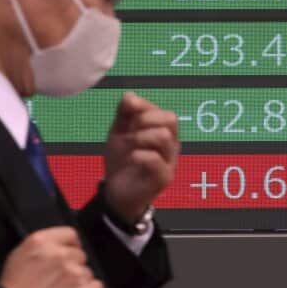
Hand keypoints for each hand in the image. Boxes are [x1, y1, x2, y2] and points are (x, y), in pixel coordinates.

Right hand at [0, 226, 100, 287]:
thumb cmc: (14, 285)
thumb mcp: (20, 254)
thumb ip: (43, 244)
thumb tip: (59, 243)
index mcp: (42, 242)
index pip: (71, 234)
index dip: (70, 244)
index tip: (68, 252)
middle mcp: (59, 255)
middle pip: (80, 254)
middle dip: (73, 264)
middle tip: (59, 277)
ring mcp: (71, 274)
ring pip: (87, 271)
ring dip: (78, 280)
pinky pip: (96, 285)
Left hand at [103, 92, 179, 221]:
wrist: (115, 192)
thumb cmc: (121, 160)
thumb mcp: (119, 132)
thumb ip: (124, 113)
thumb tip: (130, 96)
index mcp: (163, 131)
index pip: (164, 111)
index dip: (145, 107)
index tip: (128, 112)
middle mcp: (171, 145)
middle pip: (171, 119)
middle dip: (146, 119)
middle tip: (131, 131)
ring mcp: (169, 161)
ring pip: (164, 136)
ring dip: (141, 137)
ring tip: (130, 146)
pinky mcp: (163, 178)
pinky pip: (156, 159)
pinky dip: (139, 154)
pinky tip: (131, 159)